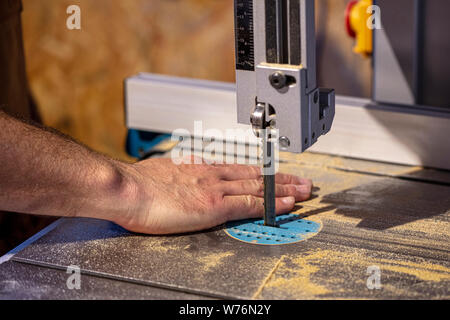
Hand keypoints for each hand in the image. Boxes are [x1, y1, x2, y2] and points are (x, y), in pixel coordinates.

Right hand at [116, 158, 312, 234]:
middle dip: (281, 178)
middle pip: (255, 175)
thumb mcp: (162, 173)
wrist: (127, 189)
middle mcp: (212, 174)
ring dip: (285, 189)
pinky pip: (251, 204)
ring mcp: (216, 189)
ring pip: (259, 187)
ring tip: (304, 190)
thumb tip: (178, 182)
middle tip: (301, 179)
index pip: (237, 168)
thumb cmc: (137, 184)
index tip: (272, 171)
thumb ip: (177, 177)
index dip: (259, 171)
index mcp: (199, 168)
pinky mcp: (215, 206)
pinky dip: (272, 204)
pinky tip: (287, 205)